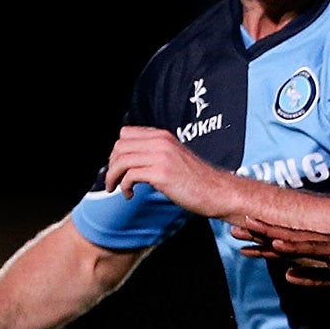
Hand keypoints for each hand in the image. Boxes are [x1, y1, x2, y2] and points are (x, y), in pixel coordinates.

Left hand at [103, 126, 231, 215]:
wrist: (217, 192)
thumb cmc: (198, 181)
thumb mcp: (175, 157)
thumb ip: (156, 153)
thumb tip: (133, 162)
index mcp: (163, 136)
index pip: (126, 134)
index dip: (117, 151)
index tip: (118, 166)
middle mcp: (160, 142)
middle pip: (119, 146)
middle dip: (111, 164)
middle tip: (114, 179)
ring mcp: (161, 157)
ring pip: (121, 160)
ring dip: (113, 176)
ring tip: (116, 188)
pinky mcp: (161, 173)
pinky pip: (130, 175)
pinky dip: (124, 186)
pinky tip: (130, 194)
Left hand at [232, 217, 329, 292]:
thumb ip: (311, 279)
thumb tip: (288, 277)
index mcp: (319, 251)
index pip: (286, 248)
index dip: (264, 246)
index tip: (244, 244)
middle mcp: (320, 243)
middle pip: (283, 238)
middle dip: (258, 235)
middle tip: (234, 232)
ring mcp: (328, 244)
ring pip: (293, 238)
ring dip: (269, 234)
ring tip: (247, 228)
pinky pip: (311, 248)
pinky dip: (293, 246)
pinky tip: (276, 244)